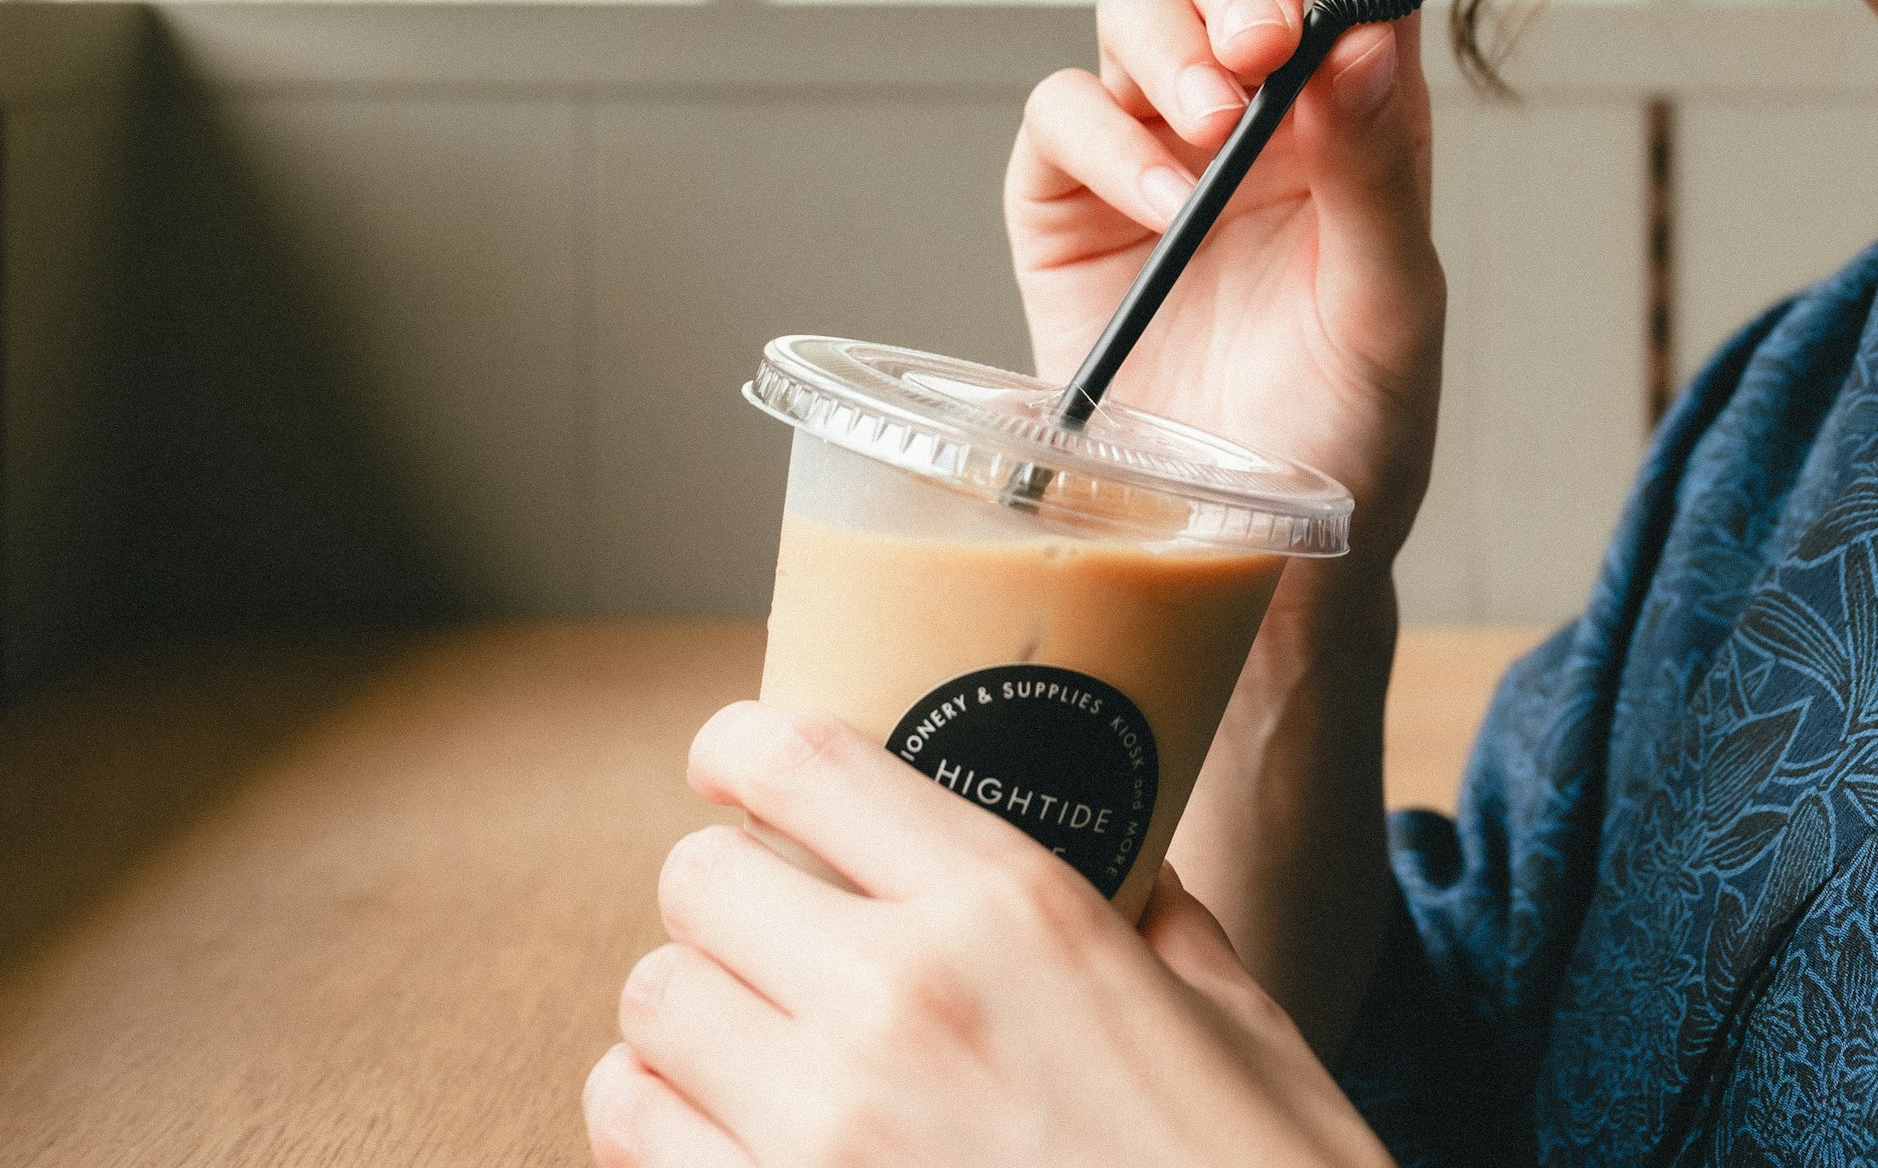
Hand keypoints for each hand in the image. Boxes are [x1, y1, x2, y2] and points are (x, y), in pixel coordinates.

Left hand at [584, 703, 1388, 1167]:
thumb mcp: (1236, 1023)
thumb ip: (1153, 922)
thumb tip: (1119, 861)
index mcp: (1011, 911)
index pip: (796, 762)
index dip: (738, 749)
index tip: (733, 766)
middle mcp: (898, 1003)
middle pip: (697, 884)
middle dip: (723, 900)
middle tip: (768, 934)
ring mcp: (825, 1139)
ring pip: (649, 1016)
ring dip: (686, 1026)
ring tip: (740, 1047)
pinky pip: (641, 1147)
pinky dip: (666, 1134)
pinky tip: (727, 1140)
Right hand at [1003, 0, 1446, 548]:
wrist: (1243, 556)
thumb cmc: (1347, 436)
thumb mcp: (1389, 311)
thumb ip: (1376, 172)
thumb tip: (1371, 35)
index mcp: (1354, 125)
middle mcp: (1254, 119)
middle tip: (1264, 46)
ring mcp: (1152, 152)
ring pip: (1140, 17)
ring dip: (1173, 47)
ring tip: (1209, 127)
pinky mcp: (1066, 202)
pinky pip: (1061, 113)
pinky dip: (1102, 137)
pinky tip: (1158, 205)